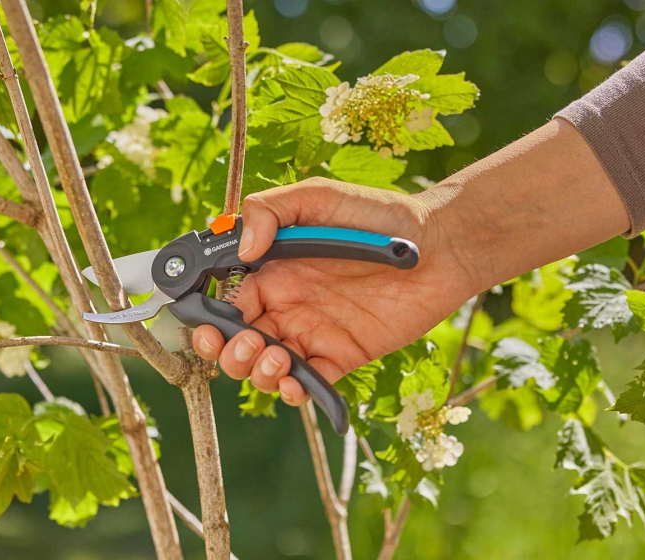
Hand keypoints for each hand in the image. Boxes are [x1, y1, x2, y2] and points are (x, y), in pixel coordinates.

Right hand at [193, 120, 629, 405]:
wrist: (439, 245)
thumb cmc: (376, 215)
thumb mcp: (317, 198)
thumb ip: (270, 212)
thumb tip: (241, 250)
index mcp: (272, 272)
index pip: (225, 302)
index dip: (209, 318)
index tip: (206, 325)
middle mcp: (286, 306)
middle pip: (238, 342)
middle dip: (227, 352)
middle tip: (241, 346)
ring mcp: (313, 334)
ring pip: (266, 368)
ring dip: (257, 373)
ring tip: (274, 360)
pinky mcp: (343, 356)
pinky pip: (309, 383)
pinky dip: (294, 393)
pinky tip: (295, 385)